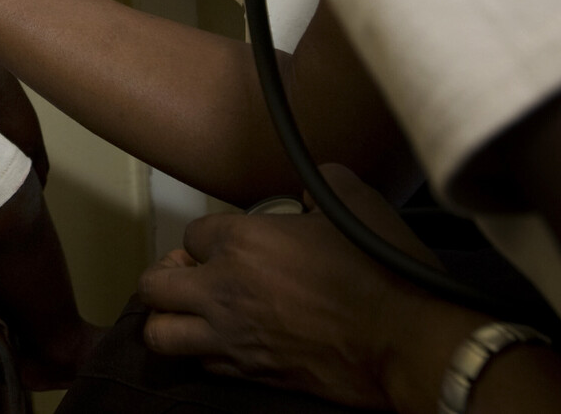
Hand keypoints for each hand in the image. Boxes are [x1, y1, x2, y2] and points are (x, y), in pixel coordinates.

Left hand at [139, 165, 470, 409]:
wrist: (405, 343)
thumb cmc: (382, 273)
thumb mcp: (355, 202)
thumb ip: (321, 184)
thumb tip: (311, 189)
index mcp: (243, 243)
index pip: (192, 233)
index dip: (208, 235)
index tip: (228, 240)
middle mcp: (225, 292)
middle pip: (155, 285)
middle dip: (166, 275)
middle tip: (190, 273)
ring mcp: (233, 339)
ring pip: (161, 335)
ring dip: (169, 320)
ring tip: (190, 312)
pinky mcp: (252, 376)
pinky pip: (202, 365)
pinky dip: (203, 353)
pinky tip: (223, 341)